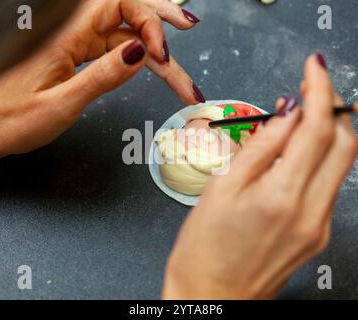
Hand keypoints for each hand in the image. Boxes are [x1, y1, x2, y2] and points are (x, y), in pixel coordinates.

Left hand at [0, 0, 201, 157]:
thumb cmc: (11, 119)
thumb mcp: (61, 103)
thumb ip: (102, 76)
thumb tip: (139, 54)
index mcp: (62, 33)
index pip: (117, 3)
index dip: (147, 21)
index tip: (160, 53)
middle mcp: (70, 30)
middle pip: (125, 13)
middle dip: (160, 24)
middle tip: (190, 26)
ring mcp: (75, 41)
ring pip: (124, 35)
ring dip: (155, 52)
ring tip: (179, 74)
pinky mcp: (77, 54)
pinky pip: (113, 48)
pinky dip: (137, 59)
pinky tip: (153, 65)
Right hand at [163, 54, 356, 298]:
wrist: (211, 293)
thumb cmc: (205, 246)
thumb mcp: (222, 186)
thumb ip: (260, 147)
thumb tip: (285, 116)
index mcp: (281, 196)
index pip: (316, 129)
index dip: (319, 91)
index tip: (313, 68)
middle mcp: (310, 213)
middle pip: (344, 145)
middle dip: (332, 107)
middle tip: (311, 88)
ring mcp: (318, 226)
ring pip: (340, 165)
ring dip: (328, 132)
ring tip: (302, 117)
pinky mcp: (316, 234)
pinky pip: (328, 186)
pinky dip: (318, 159)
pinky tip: (297, 153)